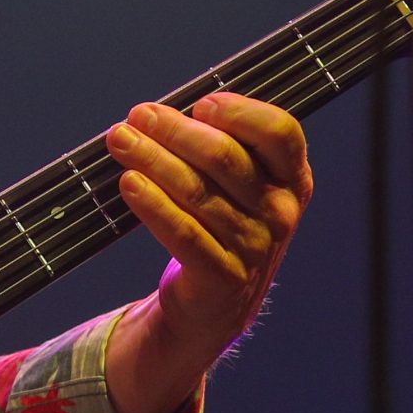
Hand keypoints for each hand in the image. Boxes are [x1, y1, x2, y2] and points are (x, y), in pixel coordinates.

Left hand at [102, 93, 312, 412]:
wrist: (211, 307)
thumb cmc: (219, 230)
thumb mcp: (236, 189)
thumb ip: (216, 148)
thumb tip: (158, 115)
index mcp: (292, 180)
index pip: (280, 132)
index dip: (240, 112)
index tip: (199, 105)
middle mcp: (280, 212)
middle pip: (225, 157)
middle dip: (174, 131)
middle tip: (138, 117)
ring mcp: (255, 247)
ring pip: (196, 191)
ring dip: (152, 160)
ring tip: (120, 141)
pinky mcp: (223, 276)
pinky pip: (183, 233)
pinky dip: (152, 205)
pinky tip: (129, 184)